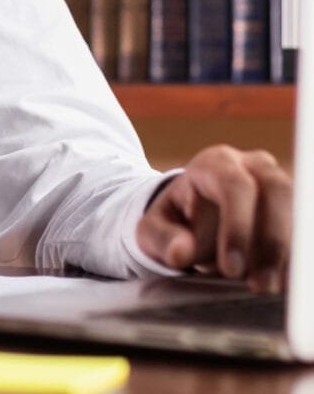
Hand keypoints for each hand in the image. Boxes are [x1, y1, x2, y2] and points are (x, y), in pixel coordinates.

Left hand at [136, 144, 291, 292]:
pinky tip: (284, 282)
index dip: (238, 226)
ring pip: (298, 209)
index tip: (231, 268)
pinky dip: (295, 256)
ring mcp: (277, 184)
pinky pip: (303, 229)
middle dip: (272, 241)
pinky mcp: (292, 208)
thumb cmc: (175, 223)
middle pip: (276, 189)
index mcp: (213, 164)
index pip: (233, 184)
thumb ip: (163, 239)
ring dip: (288, 252)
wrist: (193, 219)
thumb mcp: (154, 230)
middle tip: (259, 285)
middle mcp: (251, 166)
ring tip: (272, 288)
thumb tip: (180, 252)